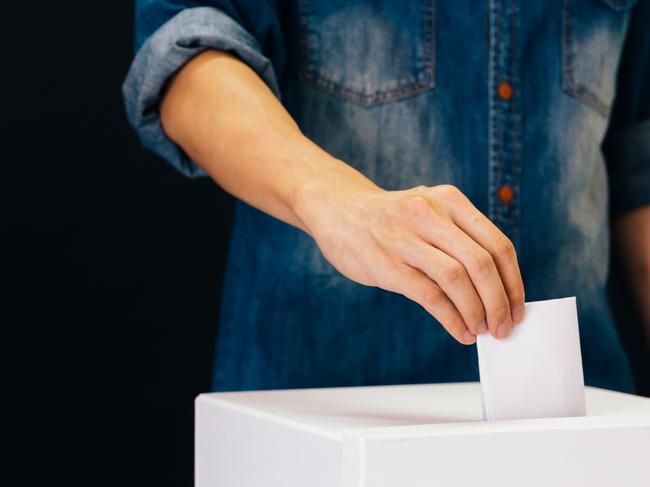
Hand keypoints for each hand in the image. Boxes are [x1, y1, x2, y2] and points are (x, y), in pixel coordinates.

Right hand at [297, 182, 524, 344]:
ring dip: (477, 312)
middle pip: (482, 262)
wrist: (337, 209)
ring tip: (481, 330)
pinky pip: (429, 296)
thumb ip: (458, 240)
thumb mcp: (428, 212)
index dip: (513, 282)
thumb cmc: (389, 219)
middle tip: (504, 326)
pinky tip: (460, 332)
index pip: (497, 244)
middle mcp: (430, 214)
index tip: (517, 307)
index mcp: (449, 200)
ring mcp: (405, 238)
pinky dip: (452, 319)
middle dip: (500, 301)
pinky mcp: (386, 263)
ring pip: (458, 279)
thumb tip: (494, 290)